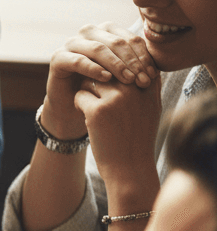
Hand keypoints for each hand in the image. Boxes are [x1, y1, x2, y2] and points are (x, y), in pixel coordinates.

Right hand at [42, 22, 156, 140]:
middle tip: (142, 79)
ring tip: (127, 80)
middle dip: (132, 61)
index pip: (130, 39)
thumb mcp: (122, 78)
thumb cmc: (100, 92)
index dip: (144, 56)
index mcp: (107, 32)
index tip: (153, 75)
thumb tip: (159, 65)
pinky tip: (106, 79)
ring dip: (116, 64)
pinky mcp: (57, 58)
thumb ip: (137, 66)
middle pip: (115, 42)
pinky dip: (94, 68)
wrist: (72, 109)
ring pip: (98, 48)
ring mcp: (71, 44)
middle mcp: (88, 33)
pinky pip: (78, 60)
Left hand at [73, 74, 162, 201]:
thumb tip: (136, 66)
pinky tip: (84, 114)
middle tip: (96, 92)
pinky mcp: (98, 111)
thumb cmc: (138, 140)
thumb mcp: (151, 110)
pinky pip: (80, 94)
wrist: (129, 168)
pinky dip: (78, 103)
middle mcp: (135, 90)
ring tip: (90, 104)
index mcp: (149, 88)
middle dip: (100, 76)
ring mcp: (116, 99)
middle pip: (110, 66)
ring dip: (88, 88)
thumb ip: (147, 88)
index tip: (111, 83)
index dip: (117, 69)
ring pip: (93, 78)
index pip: (131, 61)